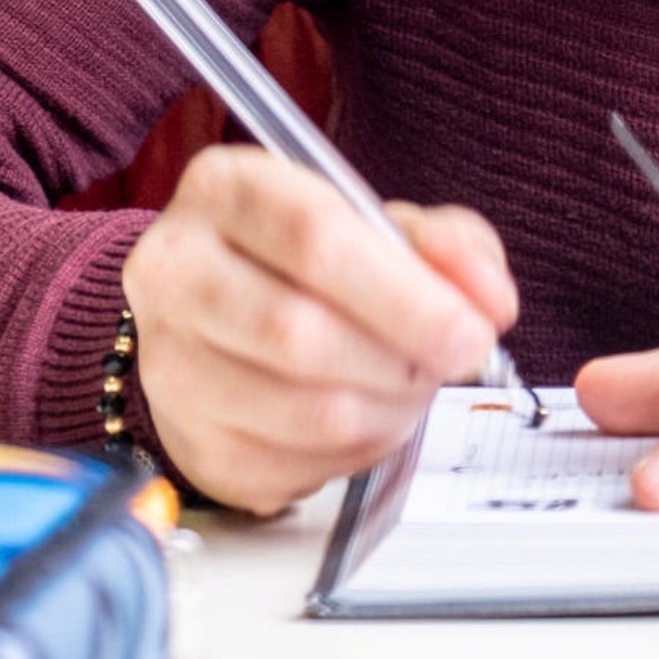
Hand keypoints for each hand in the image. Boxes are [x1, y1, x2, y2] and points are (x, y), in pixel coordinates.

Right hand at [125, 146, 515, 513]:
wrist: (223, 329)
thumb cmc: (307, 270)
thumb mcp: (384, 228)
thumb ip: (448, 247)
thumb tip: (488, 299)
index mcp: (224, 192)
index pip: (313, 237)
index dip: (407, 295)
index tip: (470, 332)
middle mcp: (174, 272)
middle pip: (299, 333)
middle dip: (402, 361)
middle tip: (447, 364)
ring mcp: (171, 365)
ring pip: (307, 412)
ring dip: (389, 411)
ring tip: (407, 388)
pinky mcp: (195, 445)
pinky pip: (300, 467)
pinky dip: (356, 454)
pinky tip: (363, 420)